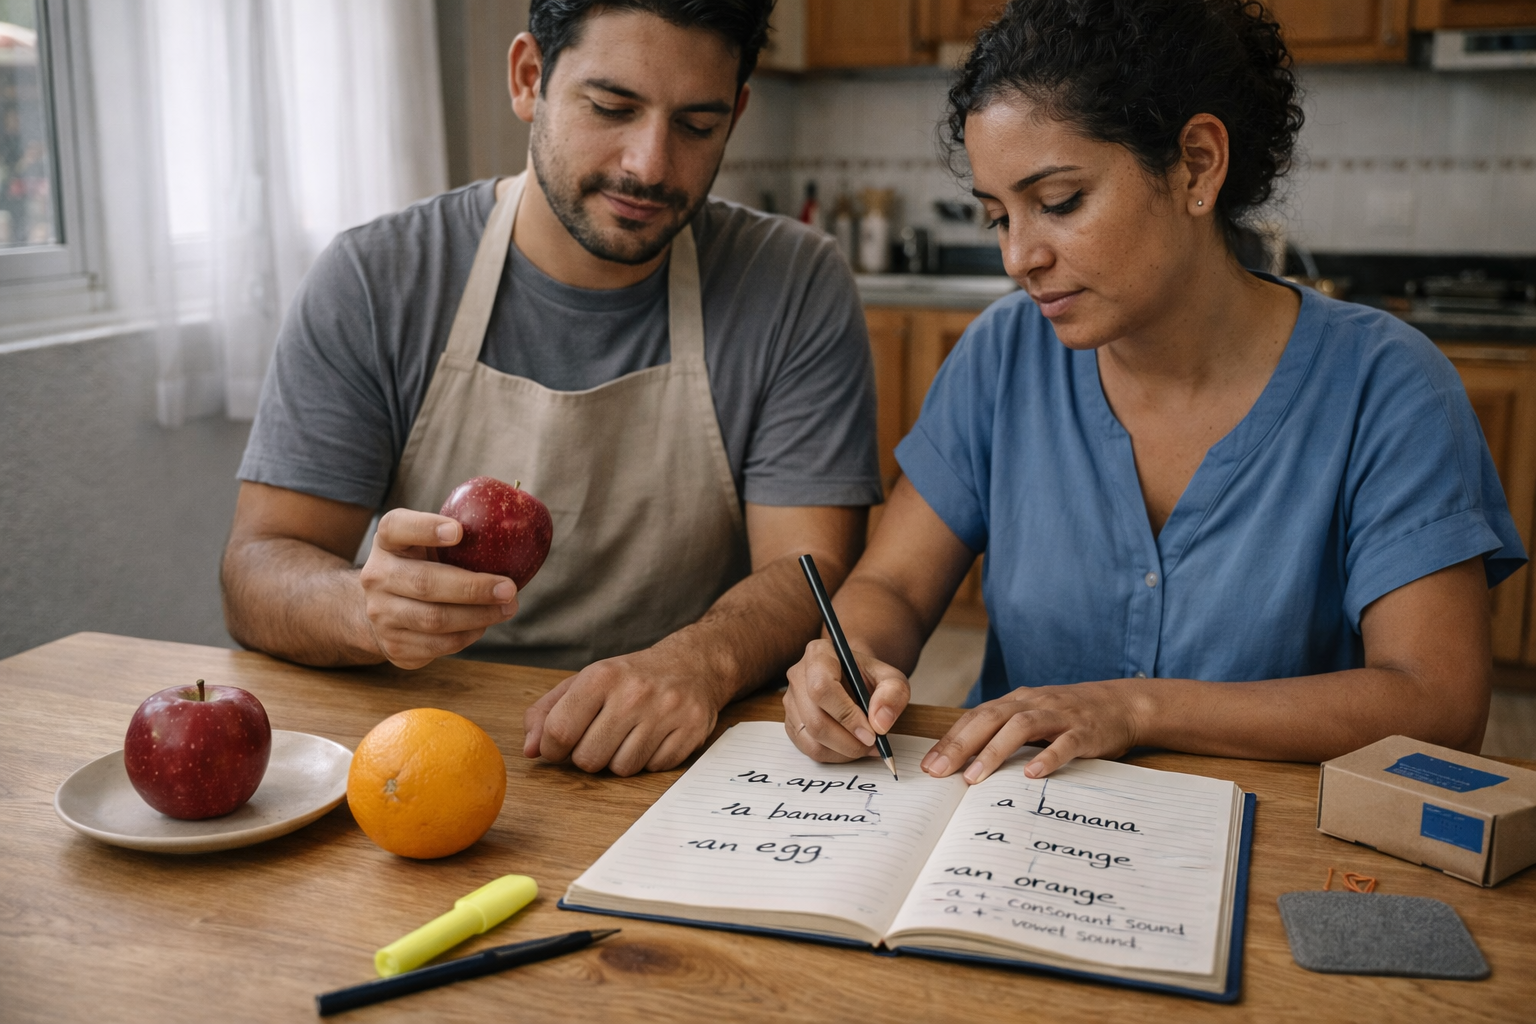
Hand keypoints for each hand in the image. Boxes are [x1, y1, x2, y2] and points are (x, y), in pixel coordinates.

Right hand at [358, 509, 517, 668]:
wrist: (384, 607)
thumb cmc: (422, 565)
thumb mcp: (428, 542)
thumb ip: (458, 534)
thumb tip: (517, 527)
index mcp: (387, 542)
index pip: (396, 527)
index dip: (425, 528)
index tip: (459, 531)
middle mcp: (376, 576)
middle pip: (425, 583)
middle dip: (473, 588)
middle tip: (508, 588)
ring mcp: (380, 613)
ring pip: (433, 619)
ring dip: (478, 616)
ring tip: (508, 608)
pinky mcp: (393, 645)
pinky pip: (436, 645)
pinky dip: (467, 636)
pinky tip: (484, 625)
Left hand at [522, 647, 730, 775]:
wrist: (693, 664)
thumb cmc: (630, 678)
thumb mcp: (584, 682)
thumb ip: (547, 713)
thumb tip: (531, 750)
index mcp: (602, 677)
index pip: (559, 732)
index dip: (553, 748)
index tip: (562, 744)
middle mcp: (635, 693)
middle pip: (588, 759)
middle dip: (589, 755)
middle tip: (602, 737)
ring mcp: (667, 713)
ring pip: (621, 770)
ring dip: (619, 760)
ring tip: (629, 736)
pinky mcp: (691, 731)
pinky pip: (654, 769)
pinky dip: (649, 761)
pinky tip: (654, 738)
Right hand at [783, 638, 909, 761]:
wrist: (853, 679)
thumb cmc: (868, 677)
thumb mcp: (891, 678)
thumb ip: (892, 694)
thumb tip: (880, 722)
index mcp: (819, 655)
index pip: (822, 688)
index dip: (846, 715)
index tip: (871, 733)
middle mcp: (798, 676)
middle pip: (815, 719)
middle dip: (848, 741)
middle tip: (873, 745)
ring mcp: (791, 701)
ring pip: (811, 739)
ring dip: (843, 751)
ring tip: (865, 746)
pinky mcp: (791, 723)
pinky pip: (808, 749)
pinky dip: (834, 755)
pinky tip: (850, 747)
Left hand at [921, 679, 1147, 781]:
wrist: (1122, 704)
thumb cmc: (1070, 717)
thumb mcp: (1034, 718)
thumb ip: (1005, 734)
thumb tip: (966, 764)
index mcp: (1017, 702)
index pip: (975, 717)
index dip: (950, 739)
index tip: (928, 765)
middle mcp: (1033, 704)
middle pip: (990, 719)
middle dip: (961, 745)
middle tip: (939, 772)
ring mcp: (1060, 716)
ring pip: (1021, 727)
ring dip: (995, 752)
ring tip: (974, 777)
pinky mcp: (1086, 731)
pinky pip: (1065, 743)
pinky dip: (1048, 757)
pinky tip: (1033, 775)